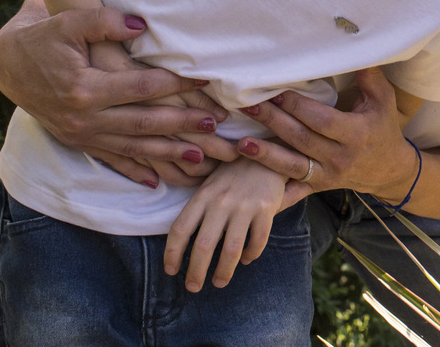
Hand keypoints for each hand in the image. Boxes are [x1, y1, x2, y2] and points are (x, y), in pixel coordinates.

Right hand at [0, 0, 236, 185]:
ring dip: (168, 154)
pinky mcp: (78, 143)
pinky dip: (135, 171)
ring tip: (202, 156)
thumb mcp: (70, 22)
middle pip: (144, 123)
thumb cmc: (47, 38)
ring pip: (133, 149)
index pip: (142, 87)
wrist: (10, 65)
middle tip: (217, 123)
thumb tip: (141, 26)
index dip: (177, 84)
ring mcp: (81, 134)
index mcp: (85, 87)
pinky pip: (111, 161)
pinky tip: (158, 181)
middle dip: (183, 125)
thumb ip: (104, 21)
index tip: (207, 81)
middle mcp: (84, 117)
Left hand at [163, 158, 287, 291]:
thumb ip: (199, 209)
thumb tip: (184, 244)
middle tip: (193, 287)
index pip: (179, 230)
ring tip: (219, 282)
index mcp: (202, 195)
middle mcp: (221, 201)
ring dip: (223, 272)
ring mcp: (244, 205)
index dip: (171, 254)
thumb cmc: (234, 173)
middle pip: (203, 246)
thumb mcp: (210, 184)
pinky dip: (251, 255)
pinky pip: (258, 241)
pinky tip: (247, 259)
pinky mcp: (266, 208)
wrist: (268, 152)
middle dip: (195, 272)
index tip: (171, 271)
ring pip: (231, 250)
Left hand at [236, 67, 419, 208]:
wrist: (389, 170)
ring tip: (241, 143)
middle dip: (274, 121)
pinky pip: (292, 191)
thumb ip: (368, 76)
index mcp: (356, 133)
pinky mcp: (318, 187)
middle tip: (248, 106)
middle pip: (302, 139)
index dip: (298, 106)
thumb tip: (351, 48)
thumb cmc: (383, 128)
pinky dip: (272, 192)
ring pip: (292, 166)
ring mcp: (328, 175)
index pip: (321, 119)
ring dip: (265, 155)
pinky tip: (250, 185)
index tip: (276, 91)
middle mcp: (341, 157)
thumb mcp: (383, 100)